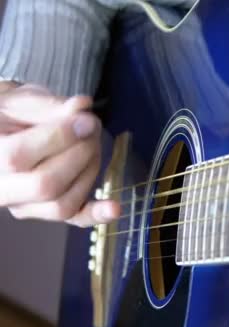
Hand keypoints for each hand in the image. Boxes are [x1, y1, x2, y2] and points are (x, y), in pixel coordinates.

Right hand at [0, 82, 119, 226]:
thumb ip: (50, 105)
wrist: (8, 129)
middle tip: (91, 128)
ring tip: (92, 145)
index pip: (16, 157)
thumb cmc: (13, 113)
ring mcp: (23, 205)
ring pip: (62, 204)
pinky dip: (96, 214)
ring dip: (90, 171)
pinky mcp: (47, 211)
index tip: (86, 120)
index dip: (58, 138)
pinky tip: (114, 207)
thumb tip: (81, 106)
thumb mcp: (23, 101)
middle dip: (79, 154)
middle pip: (44, 186)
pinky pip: (73, 219)